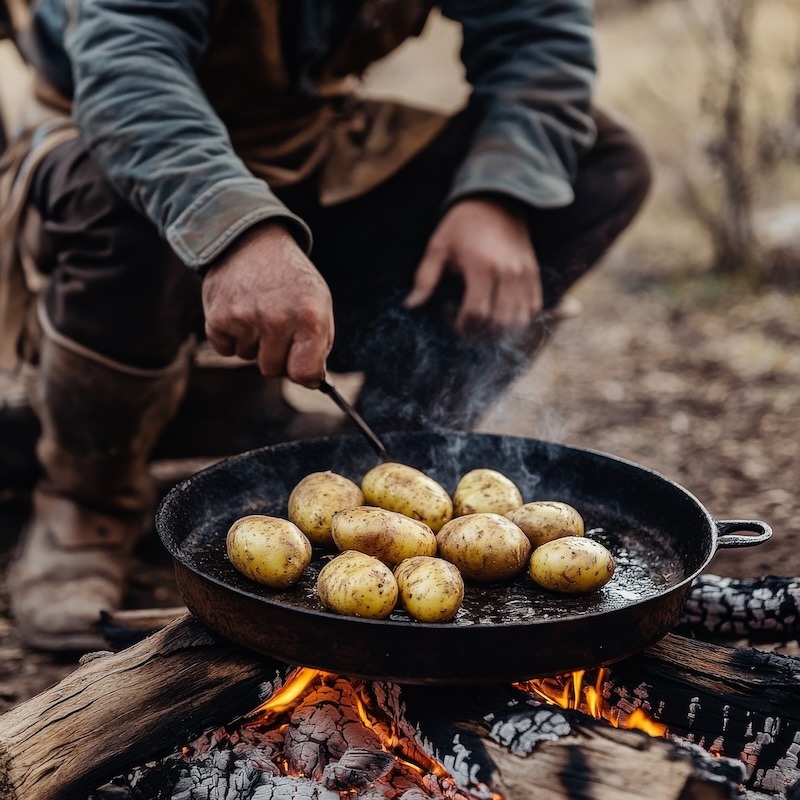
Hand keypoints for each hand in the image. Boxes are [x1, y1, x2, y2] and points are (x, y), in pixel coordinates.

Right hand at [201, 221, 333, 386]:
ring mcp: (245, 319)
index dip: (305, 375)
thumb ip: (319, 343)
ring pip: (248, 358)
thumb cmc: (291, 278)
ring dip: (253, 342)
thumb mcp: (319, 302)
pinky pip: (226, 350)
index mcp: (309, 317)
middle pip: (273, 370)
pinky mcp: (218, 318)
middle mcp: (277, 319)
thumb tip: (311, 381)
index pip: (305, 374)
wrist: (252, 240)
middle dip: (277, 355)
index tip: (303, 368)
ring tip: (258, 310)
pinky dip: (231, 338)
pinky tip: (239, 311)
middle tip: (277, 327)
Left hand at [405, 197, 542, 334]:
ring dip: (501, 329)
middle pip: (500, 321)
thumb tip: (411, 305)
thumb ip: (425, 278)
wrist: (496, 198)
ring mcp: (524, 274)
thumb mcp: (438, 246)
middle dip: (481, 331)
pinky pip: (533, 307)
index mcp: (482, 267)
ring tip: (485, 322)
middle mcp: (508, 273)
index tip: (455, 323)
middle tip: (468, 327)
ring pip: (519, 319)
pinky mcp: (534, 272)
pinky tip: (502, 313)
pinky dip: (519, 318)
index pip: (477, 312)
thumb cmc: (462, 224)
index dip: (464, 326)